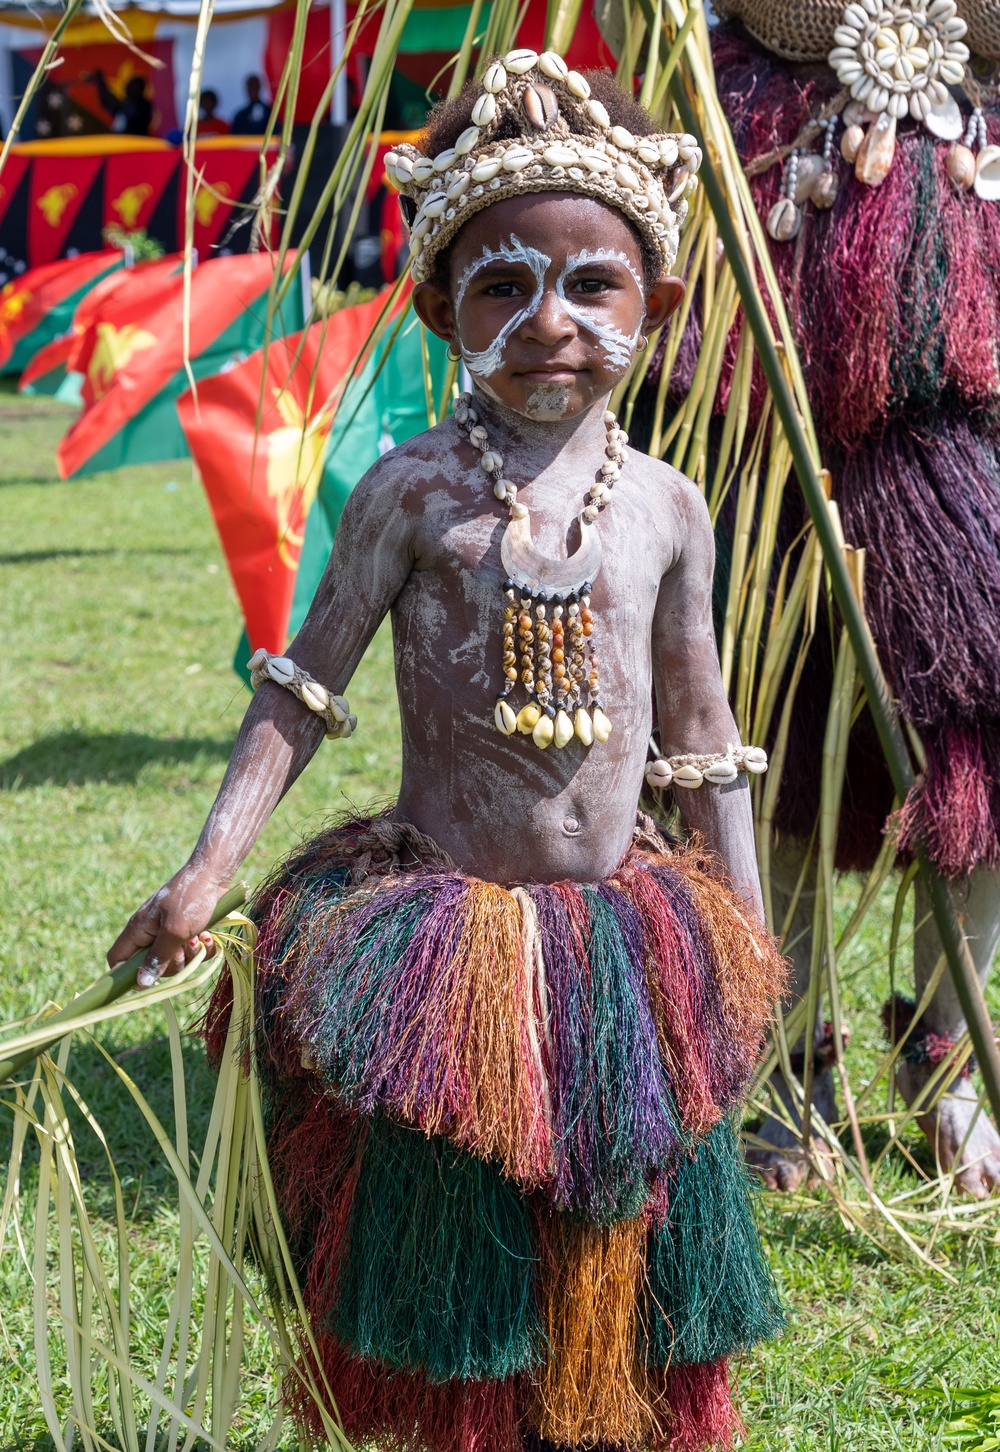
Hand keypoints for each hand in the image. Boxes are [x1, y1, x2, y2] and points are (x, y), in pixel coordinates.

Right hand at [108, 864, 224, 989]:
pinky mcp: (187, 932)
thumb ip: (158, 957)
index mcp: (138, 930)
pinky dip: (203, 948)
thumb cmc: (191, 898)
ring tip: (200, 937)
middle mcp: (150, 933)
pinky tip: (209, 935)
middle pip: (152, 966)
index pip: (117, 959)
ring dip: (192, 954)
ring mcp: (169, 932)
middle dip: (173, 963)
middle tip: (185, 947)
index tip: (147, 982)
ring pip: (175, 961)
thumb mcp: (175, 931)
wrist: (213, 875)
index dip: (126, 975)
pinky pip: (192, 953)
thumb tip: (140, 983)